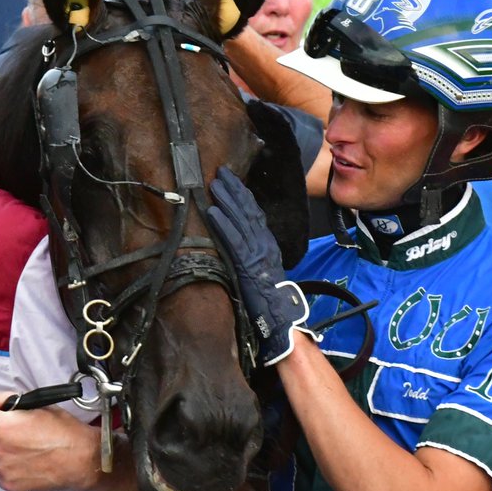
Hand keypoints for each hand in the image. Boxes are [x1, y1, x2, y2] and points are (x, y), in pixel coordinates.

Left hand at [0, 391, 100, 490]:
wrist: (79, 458)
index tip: (0, 417)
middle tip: (10, 431)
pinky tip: (20, 459)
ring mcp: (1, 469)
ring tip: (17, 446)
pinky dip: (3, 465)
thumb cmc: (60, 429)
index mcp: (0, 425)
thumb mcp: (32, 404)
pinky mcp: (8, 484)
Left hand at [206, 166, 309, 365]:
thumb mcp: (260, 270)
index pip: (254, 213)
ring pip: (240, 220)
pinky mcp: (247, 264)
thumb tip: (237, 244)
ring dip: (226, 201)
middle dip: (234, 190)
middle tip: (220, 172)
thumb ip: (251, 254)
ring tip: (213, 185)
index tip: (231, 180)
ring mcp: (256, 253)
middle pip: (248, 210)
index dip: (242, 195)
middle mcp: (264, 244)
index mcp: (267, 244)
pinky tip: (211, 212)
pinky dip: (223, 225)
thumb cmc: (268, 299)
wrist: (279, 318)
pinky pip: (233, 241)